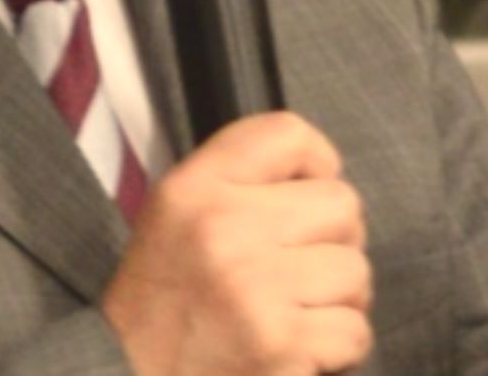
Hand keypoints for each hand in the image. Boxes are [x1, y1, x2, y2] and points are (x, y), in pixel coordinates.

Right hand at [101, 111, 372, 373]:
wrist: (131, 375)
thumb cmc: (165, 297)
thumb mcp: (176, 213)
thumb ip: (239, 179)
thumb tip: (324, 173)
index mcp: (195, 189)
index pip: (289, 134)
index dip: (317, 163)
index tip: (305, 194)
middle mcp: (224, 227)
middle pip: (342, 204)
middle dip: (334, 239)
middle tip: (300, 265)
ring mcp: (255, 287)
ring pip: (356, 270)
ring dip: (339, 297)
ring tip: (297, 309)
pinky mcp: (281, 343)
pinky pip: (356, 330)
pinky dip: (337, 345)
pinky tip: (299, 345)